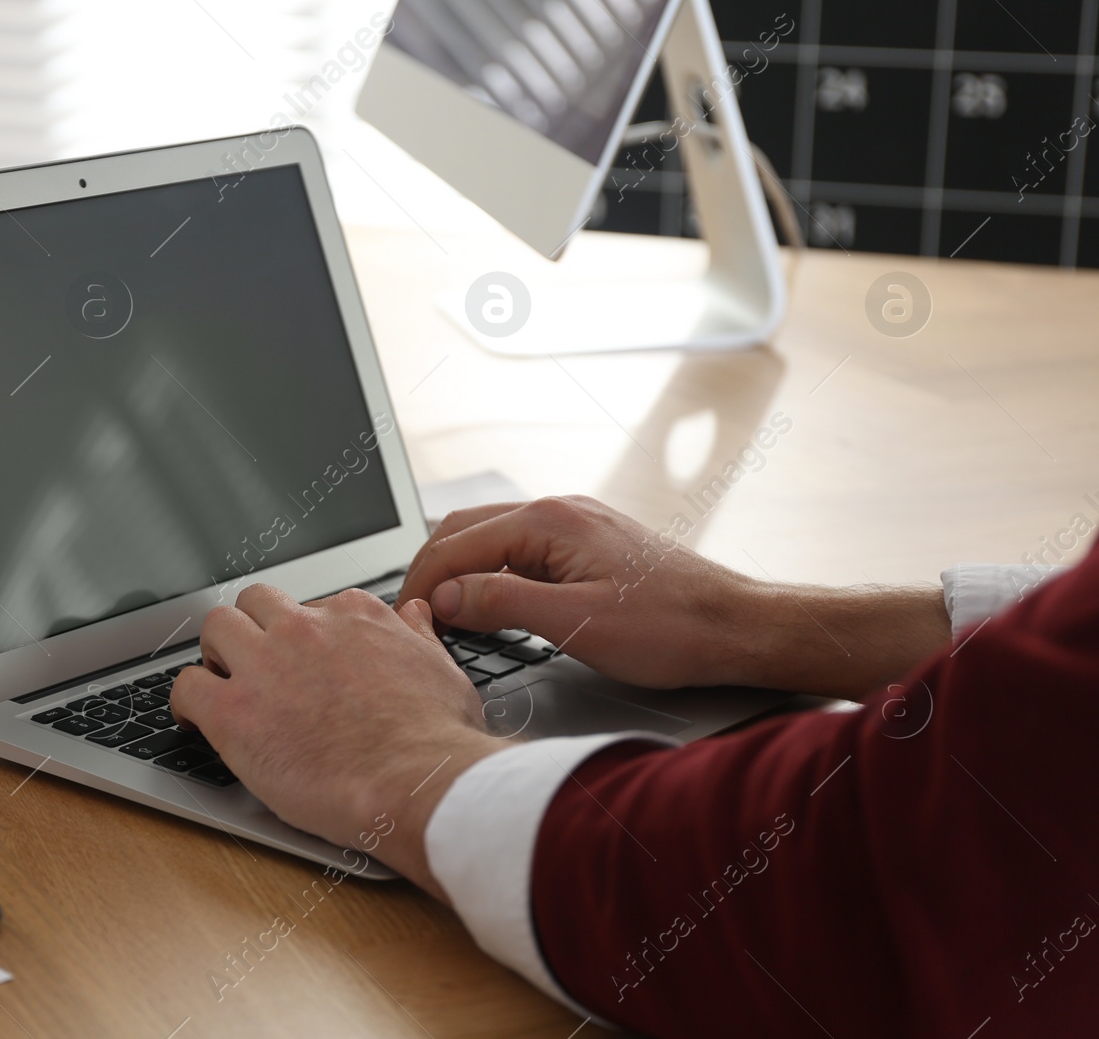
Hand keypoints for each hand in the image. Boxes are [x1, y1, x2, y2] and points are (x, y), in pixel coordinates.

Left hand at [170, 585, 507, 895]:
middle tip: (254, 664)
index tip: (304, 661)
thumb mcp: (442, 670)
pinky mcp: (234, 711)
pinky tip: (193, 720)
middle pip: (256, 602)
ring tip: (221, 683)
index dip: (304, 636)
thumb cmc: (436, 739)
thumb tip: (414, 613)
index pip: (312, 606)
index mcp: (354, 616)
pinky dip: (184, 703)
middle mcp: (305, 629)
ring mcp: (265, 666)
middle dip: (251, 628)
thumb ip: (417, 636)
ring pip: (215, 628)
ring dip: (215, 654)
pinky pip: (186, 687)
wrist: (417, 782)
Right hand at [398, 496, 950, 699]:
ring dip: (457, 567)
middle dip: (430, 569)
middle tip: (411, 617)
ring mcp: (574, 524)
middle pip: (465, 529)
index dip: (421, 583)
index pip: (456, 543)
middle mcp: (559, 511)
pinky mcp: (586, 544)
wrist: (735, 627)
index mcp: (550, 522)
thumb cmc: (671, 629)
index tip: (404, 621)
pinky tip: (485, 599)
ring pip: (490, 535)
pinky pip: (518, 547)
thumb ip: (503, 603)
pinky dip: (487, 569)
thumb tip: (447, 596)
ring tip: (438, 611)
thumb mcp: (576, 623)